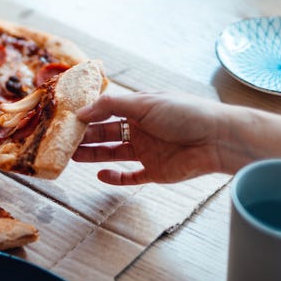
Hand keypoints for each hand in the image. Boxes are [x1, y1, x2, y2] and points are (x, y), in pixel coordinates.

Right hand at [72, 92, 225, 185]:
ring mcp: (147, 151)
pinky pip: (130, 176)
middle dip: (84, 137)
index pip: (106, 112)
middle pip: (105, 133)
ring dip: (93, 155)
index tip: (65, 121)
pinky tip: (101, 174)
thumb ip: (110, 106)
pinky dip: (115, 177)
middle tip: (62, 142)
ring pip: (113, 154)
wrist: (218, 139)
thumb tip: (81, 112)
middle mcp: (141, 129)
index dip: (87, 116)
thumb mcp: (144, 103)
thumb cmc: (185, 113)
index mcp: (138, 109)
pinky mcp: (155, 171)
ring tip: (72, 157)